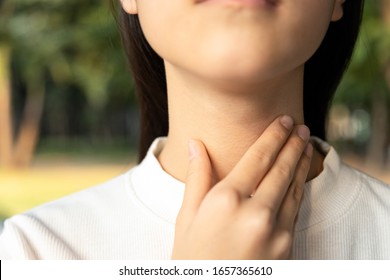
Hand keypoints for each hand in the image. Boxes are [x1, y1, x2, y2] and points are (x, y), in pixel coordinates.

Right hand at [171, 116, 312, 258]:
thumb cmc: (192, 257)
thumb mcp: (186, 216)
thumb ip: (197, 177)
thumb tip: (194, 144)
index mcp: (225, 200)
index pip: (257, 158)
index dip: (273, 136)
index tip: (284, 121)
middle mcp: (254, 211)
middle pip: (281, 168)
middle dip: (293, 144)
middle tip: (301, 127)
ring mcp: (274, 230)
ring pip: (295, 186)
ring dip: (302, 162)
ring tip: (307, 145)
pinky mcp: (286, 245)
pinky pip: (297, 208)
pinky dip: (301, 187)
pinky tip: (301, 176)